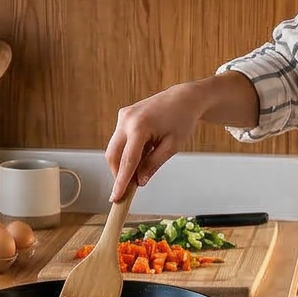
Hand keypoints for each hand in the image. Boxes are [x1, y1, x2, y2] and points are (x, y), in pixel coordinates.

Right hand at [106, 80, 213, 198]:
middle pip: (113, 155)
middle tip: (130, 188)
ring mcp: (123, 116)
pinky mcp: (123, 116)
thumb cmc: (182, 120)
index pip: (127, 161)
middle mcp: (126, 120)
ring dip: (123, 162)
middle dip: (119, 173)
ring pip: (114, 148)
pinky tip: (143, 152)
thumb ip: (153, 164)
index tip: (116, 198)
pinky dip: (126, 151)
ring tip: (143, 166)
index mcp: (140, 127)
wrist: (183, 98)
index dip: (121, 182)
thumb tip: (139, 181)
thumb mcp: (172, 147)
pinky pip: (119, 140)